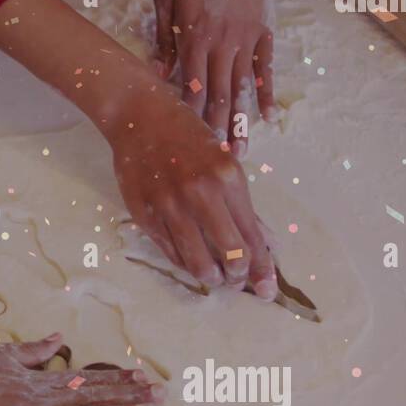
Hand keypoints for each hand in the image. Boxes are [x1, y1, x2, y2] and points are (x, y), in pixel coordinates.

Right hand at [0, 334, 161, 405]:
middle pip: (95, 397)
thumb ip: (34, 349)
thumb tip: (59, 338)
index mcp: (40, 378)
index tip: (143, 377)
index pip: (88, 379)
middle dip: (129, 396)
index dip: (117, 380)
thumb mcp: (5, 352)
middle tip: (161, 394)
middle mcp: (44, 398)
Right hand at [104, 83, 276, 297]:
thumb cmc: (187, 136)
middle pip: (229, 255)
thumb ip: (244, 206)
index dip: (262, 268)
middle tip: (237, 281)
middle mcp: (199, 192)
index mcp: (226, 177)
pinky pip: (169, 251)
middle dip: (238, 277)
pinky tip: (191, 260)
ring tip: (214, 276)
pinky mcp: (144, 213)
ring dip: (210, 276)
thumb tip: (268, 245)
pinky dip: (184, 261)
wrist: (138, 116)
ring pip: (196, 261)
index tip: (266, 289)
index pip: (251, 236)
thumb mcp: (224, 162)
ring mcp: (168, 204)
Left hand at [152, 0, 278, 157]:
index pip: (191, 84)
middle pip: (219, 93)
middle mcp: (222, 40)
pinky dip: (267, 92)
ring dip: (241, 121)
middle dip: (216, 130)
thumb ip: (164, 35)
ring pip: (243, 87)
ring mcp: (247, 36)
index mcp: (194, 33)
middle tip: (216, 163)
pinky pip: (266, 67)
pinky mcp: (263, 29)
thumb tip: (161, 71)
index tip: (186, 142)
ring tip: (241, 150)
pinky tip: (268, 116)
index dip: (189, 114)